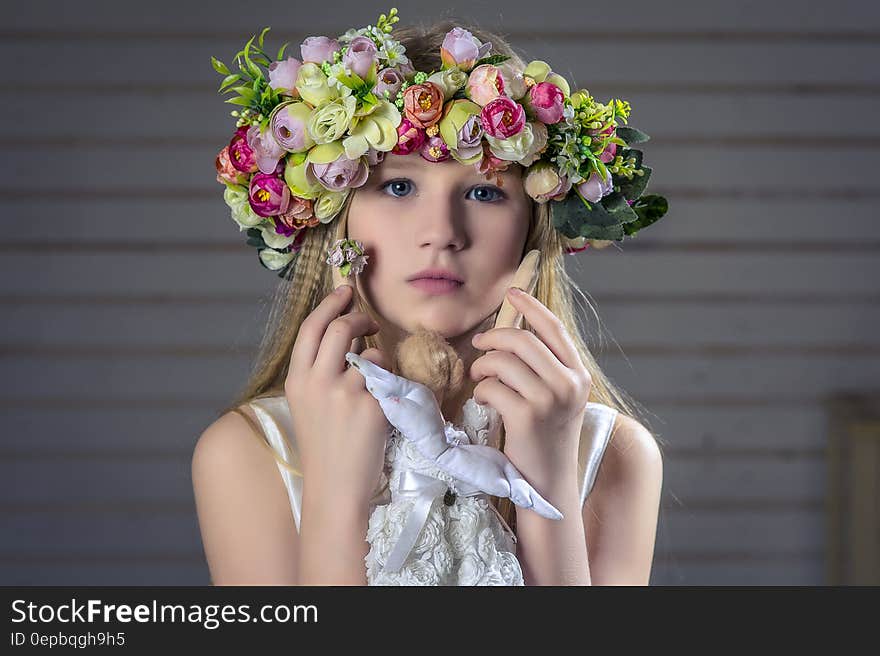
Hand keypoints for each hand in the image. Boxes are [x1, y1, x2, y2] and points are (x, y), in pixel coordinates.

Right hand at [284, 283, 390, 505]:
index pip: (311, 328)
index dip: (329, 304)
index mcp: (297, 379)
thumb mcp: (308, 403)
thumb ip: (321, 369)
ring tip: (375, 382)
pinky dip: (390, 383)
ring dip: (379, 359)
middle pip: (340, 328)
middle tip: (370, 323)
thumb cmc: (324, 445)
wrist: (335, 486)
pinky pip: (389, 378)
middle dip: (359, 319)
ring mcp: (345, 394)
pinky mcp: (372, 407)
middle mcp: (317, 382)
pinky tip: (383, 403)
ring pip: (371, 353)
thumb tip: (346, 331)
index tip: (345, 291)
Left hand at [469, 287, 591, 477]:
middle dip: (494, 338)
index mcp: (579, 375)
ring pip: (504, 361)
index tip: (512, 294)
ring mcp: (549, 400)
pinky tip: (484, 401)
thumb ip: (545, 367)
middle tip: (479, 346)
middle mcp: (569, 384)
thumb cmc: (545, 437)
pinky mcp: (526, 417)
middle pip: (523, 340)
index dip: (531, 307)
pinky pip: (492, 386)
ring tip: (479, 379)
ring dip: (483, 366)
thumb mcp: (557, 398)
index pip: (554, 329)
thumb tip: (513, 332)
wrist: (549, 483)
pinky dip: (481, 391)